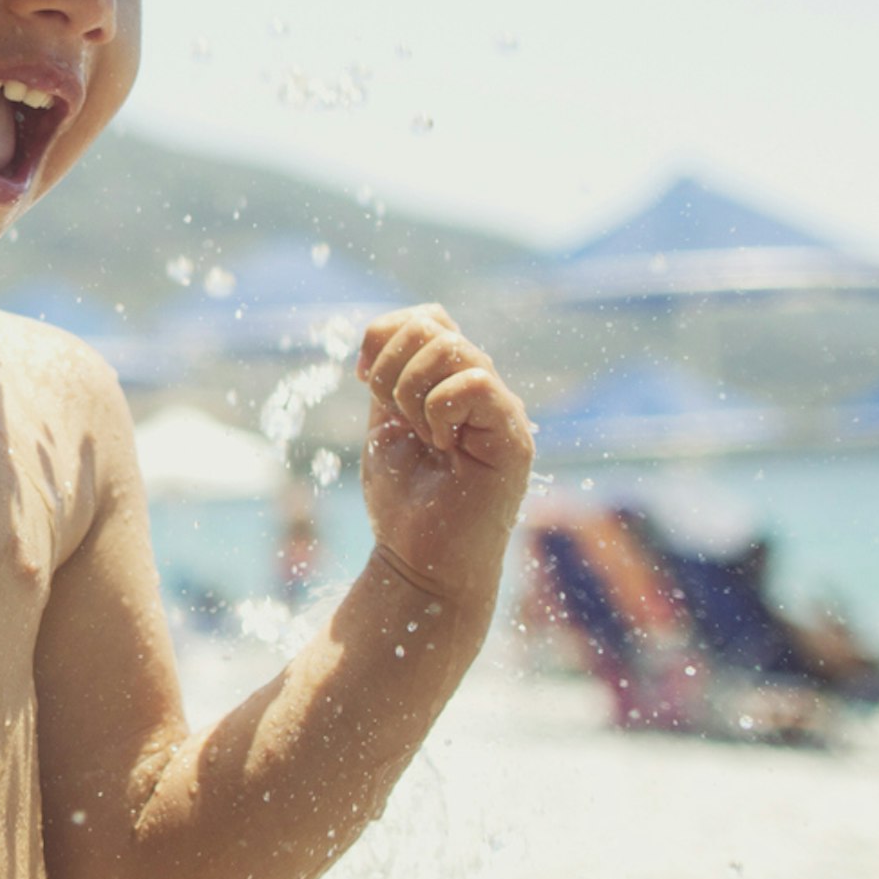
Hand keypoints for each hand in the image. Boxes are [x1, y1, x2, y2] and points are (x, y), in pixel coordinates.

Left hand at [354, 306, 532, 631]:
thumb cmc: (404, 500)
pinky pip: (474, 383)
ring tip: (422, 440)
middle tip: (397, 422)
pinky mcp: (513, 436)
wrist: (418, 561)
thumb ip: (390, 374)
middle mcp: (482, 388)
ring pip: (451, 348)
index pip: (426, 317)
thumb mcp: (385, 424)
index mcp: (451, 381)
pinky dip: (439, 412)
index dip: (385, 336)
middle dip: (389, 370)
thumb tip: (382, 332)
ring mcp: (501, 409)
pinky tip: (444, 449)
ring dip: (410, 395)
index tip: (364, 382)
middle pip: (431, 325)